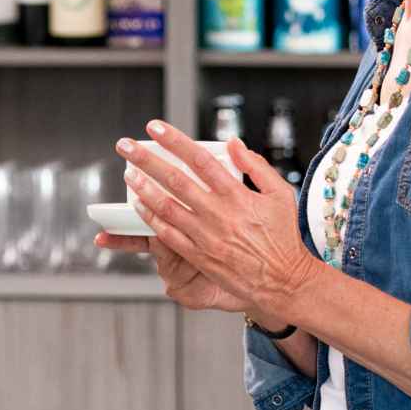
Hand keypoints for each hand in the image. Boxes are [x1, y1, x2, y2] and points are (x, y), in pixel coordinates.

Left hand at [116, 121, 318, 319]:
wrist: (284, 281)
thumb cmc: (283, 237)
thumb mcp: (281, 194)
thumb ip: (257, 166)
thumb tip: (234, 143)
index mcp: (237, 195)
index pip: (200, 160)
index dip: (175, 141)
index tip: (156, 128)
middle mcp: (219, 213)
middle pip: (176, 180)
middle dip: (147, 160)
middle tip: (126, 147)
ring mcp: (206, 235)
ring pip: (167, 207)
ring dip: (144, 189)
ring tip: (128, 174)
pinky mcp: (199, 255)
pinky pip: (169, 235)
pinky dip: (152, 219)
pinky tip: (139, 206)